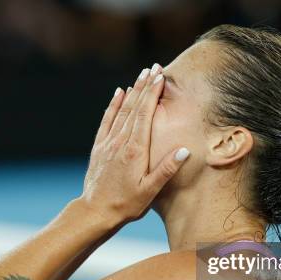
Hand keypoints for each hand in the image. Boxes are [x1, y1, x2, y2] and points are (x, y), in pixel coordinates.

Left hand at [81, 65, 189, 223]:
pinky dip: (114, 105)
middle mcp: (121, 142)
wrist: (95, 211)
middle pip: (135, 107)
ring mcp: (108, 143)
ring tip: (142, 74)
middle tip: (154, 67)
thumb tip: (185, 150)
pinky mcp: (100, 147)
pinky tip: (120, 93)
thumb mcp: (150, 191)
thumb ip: (166, 169)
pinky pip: (107, 120)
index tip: (160, 77)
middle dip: (145, 86)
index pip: (145, 115)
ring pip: (122, 110)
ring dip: (133, 90)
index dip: (152, 94)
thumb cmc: (126, 204)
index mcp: (136, 151)